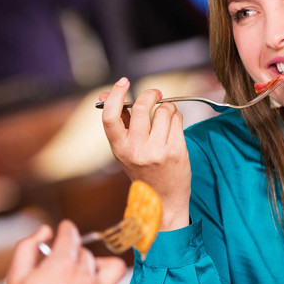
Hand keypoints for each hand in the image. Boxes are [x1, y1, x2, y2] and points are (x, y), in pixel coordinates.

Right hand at [0, 221, 126, 283]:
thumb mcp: (14, 277)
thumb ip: (28, 247)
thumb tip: (45, 231)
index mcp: (61, 266)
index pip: (71, 235)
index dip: (66, 229)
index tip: (64, 229)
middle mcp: (84, 278)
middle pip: (85, 253)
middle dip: (72, 254)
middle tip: (59, 265)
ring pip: (109, 267)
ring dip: (97, 266)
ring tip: (84, 273)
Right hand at [99, 77, 191, 230]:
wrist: (163, 202)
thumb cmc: (144, 172)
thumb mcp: (125, 150)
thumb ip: (119, 122)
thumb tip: (106, 95)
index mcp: (119, 149)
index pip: (110, 117)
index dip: (114, 95)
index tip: (123, 82)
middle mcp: (136, 150)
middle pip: (141, 107)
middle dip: (150, 94)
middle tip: (155, 94)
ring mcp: (157, 151)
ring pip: (163, 110)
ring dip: (167, 108)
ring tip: (165, 119)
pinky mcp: (176, 151)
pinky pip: (177, 119)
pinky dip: (176, 117)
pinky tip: (173, 128)